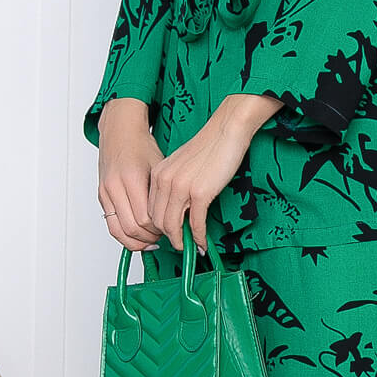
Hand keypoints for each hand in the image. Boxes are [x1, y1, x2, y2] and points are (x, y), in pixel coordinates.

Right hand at [96, 98, 163, 251]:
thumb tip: (175, 217)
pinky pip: (111, 225)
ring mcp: (106, 192)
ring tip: (150, 241)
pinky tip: (137, 236)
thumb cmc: (141, 145)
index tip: (171, 229)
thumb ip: (163, 193)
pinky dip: (124, 235)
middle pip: (132, 228)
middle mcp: (115, 187)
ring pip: (119, 231)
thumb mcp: (160, 166)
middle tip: (163, 237)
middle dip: (149, 238)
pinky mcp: (101, 196)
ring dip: (136, 241)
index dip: (160, 229)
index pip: (146, 219)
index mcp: (132, 179)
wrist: (120, 131)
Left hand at [148, 93, 279, 251]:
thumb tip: (180, 210)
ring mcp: (181, 188)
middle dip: (170, 238)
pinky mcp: (200, 193)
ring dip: (181, 241)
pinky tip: (204, 243)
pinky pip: (195, 224)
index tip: (170, 234)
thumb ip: (176, 186)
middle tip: (181, 244)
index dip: (160, 227)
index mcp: (158, 174)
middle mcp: (164, 181)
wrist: (226, 129)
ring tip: (191, 246)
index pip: (150, 210)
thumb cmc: (210, 146)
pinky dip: (198, 237)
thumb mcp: (183, 166)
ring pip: (172, 226)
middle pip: (158, 221)